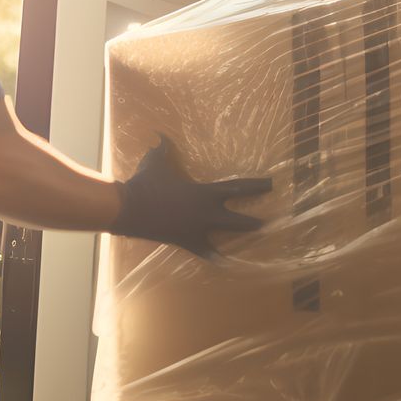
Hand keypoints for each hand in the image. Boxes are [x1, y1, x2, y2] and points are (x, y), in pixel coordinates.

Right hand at [111, 136, 271, 258]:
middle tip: (272, 221)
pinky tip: (229, 265)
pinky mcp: (188, 242)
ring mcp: (198, 230)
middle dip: (257, 221)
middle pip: (240, 219)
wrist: (129, 208)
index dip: (256, 186)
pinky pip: (206, 252)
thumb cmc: (145, 183)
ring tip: (256, 239)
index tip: (272, 185)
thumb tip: (161, 136)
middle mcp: (207, 213)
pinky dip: (217, 258)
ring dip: (243, 236)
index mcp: (204, 192)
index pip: (238, 188)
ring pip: (227, 235)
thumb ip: (164, 148)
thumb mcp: (156, 161)